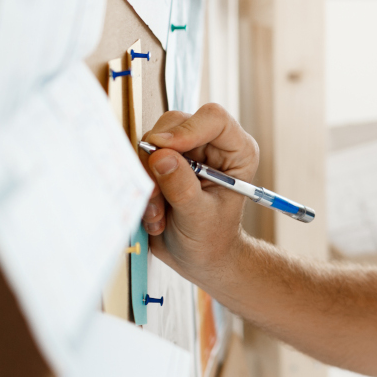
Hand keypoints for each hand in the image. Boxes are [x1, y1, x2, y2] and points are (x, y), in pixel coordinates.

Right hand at [140, 103, 258, 285]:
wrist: (200, 257)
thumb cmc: (211, 239)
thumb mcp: (199, 217)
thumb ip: (182, 187)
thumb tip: (161, 156)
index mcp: (236, 151)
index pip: (214, 119)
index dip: (187, 129)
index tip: (163, 150)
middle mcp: (211, 144)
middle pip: (175, 124)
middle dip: (157, 157)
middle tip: (156, 194)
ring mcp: (186, 151)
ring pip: (152, 141)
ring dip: (148, 177)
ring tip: (160, 213)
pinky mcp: (163, 161)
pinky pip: (140, 160)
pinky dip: (142, 185)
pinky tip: (156, 213)